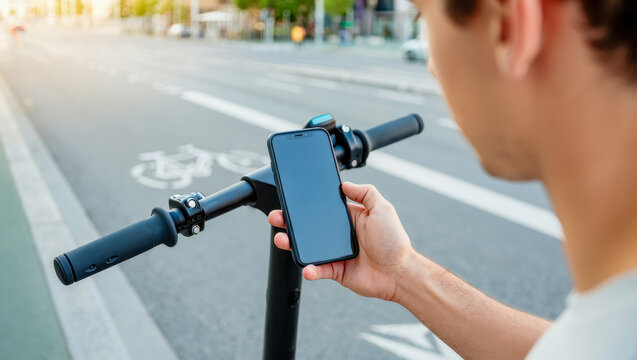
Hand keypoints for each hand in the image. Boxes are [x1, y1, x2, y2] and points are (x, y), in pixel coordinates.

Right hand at [268, 182, 414, 301]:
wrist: (400, 273)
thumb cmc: (395, 241)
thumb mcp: (383, 208)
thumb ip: (365, 192)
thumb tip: (344, 183)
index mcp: (348, 217)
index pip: (322, 208)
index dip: (306, 204)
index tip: (291, 199)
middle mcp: (339, 234)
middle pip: (309, 227)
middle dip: (290, 222)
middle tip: (276, 217)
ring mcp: (336, 253)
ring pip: (308, 248)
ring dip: (292, 244)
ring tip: (282, 239)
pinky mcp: (336, 271)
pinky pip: (318, 269)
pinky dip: (310, 269)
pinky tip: (307, 267)